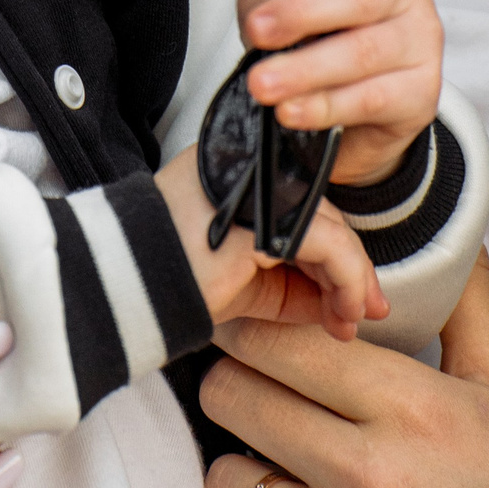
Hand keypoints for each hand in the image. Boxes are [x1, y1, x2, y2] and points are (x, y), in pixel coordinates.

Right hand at [156, 146, 385, 341]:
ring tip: (350, 320)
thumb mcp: (245, 281)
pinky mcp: (269, 212)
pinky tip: (342, 313)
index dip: (333, 249)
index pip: (300, 203)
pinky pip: (329, 245)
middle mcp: (252, 167)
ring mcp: (261, 184)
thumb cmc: (171, 280)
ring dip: (352, 281)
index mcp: (239, 173)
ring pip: (332, 228)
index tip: (351, 292)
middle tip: (362, 311)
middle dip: (350, 269)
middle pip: (321, 214)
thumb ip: (290, 282)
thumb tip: (344, 304)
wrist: (127, 286)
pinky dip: (347, 281)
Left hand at [199, 253, 488, 487]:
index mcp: (415, 407)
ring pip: (229, 477)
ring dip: (243, 455)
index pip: (285, 340)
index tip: (256, 315)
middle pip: (235, 397)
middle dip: (238, 376)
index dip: (257, 321)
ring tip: (278, 443)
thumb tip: (449, 230)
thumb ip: (466, 302)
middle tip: (260, 372)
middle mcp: (371, 476)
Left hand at [238, 0, 441, 185]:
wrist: (357, 113)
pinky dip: (322, 106)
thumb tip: (259, 13)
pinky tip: (292, 110)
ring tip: (264, 83)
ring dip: (304, 69)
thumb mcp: (290, 5)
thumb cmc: (325, 40)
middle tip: (260, 29)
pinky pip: (367, 100)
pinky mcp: (419, 95)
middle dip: (303, 13)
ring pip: (362, 53)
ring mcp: (421, 45)